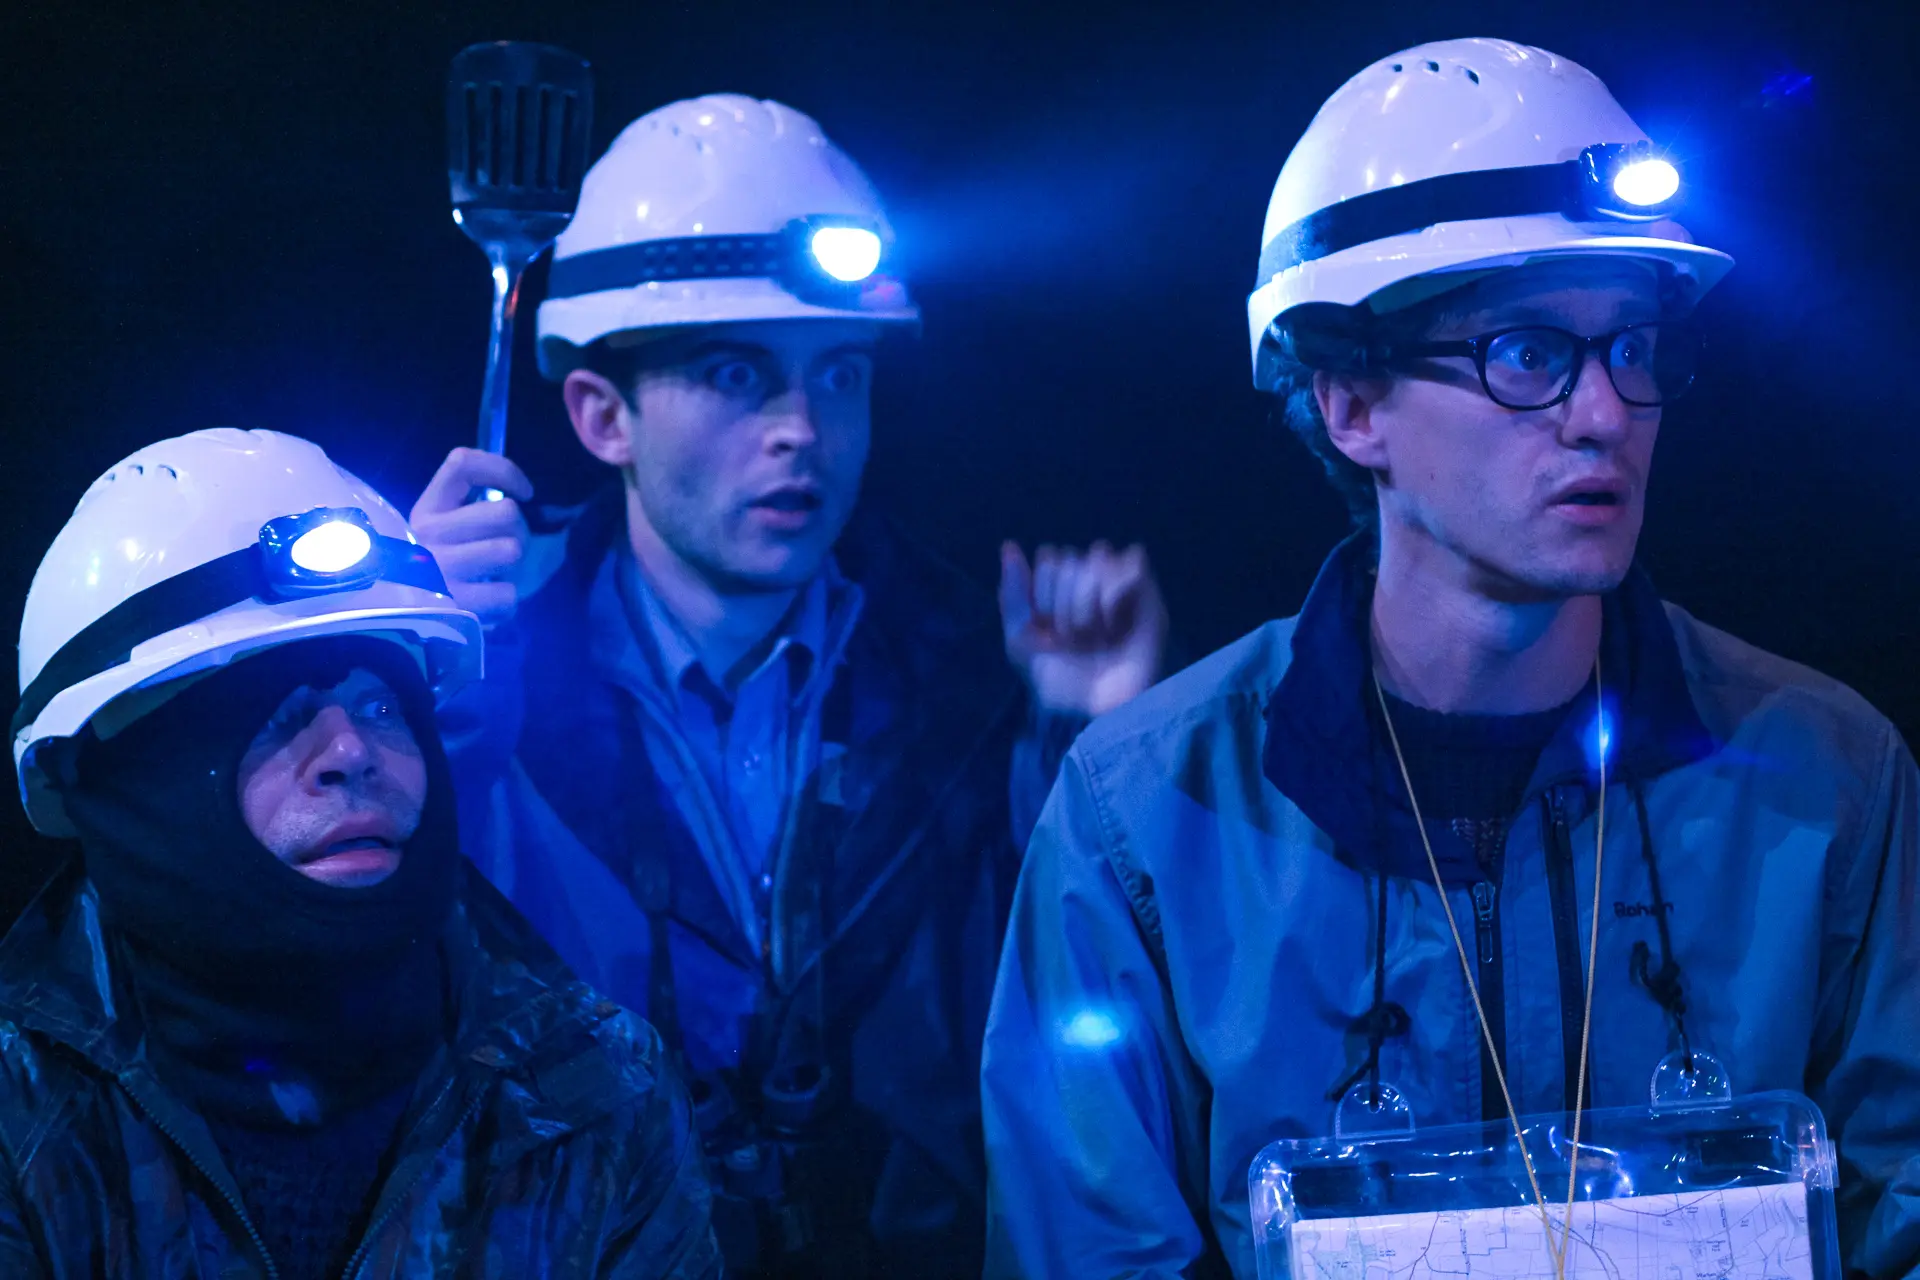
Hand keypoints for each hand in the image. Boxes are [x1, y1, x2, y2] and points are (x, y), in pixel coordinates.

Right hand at [408, 448, 533, 627]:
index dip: (504, 471)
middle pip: (506, 512)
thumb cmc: (435, 565)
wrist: (400, 617)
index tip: (524, 492)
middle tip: (504, 546)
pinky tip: (485, 601)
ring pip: (511, 550)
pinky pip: (507, 594)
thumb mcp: (441, 528)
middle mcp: (427, 533)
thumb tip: (517, 489)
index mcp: (427, 508)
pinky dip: (504, 601)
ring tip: (491, 574)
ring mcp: (439, 570)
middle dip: (519, 530)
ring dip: (511, 567)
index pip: (463, 464)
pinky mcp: (453, 606)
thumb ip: (470, 505)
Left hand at [999, 540, 1168, 718]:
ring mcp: (1118, 586)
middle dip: (1066, 602)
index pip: (1049, 558)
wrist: (1097, 708)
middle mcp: (1089, 584)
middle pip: (1070, 559)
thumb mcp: (1021, 643)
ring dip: (1090, 601)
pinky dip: (1115, 596)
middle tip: (1074, 639)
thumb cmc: (1060, 682)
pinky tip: (1115, 623)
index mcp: (1059, 591)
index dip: (1043, 592)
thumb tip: (1009, 546)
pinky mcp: (1146, 594)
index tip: (1047, 628)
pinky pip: (1130, 566)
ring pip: (1098, 557)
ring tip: (1097, 633)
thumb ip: (1013, 595)